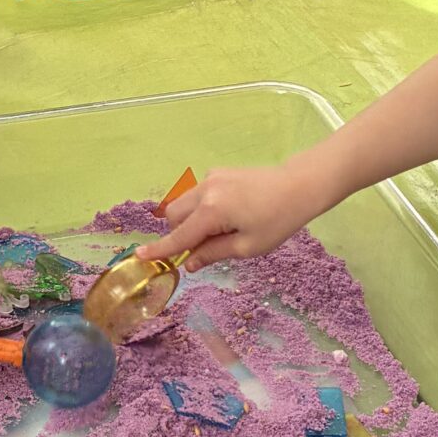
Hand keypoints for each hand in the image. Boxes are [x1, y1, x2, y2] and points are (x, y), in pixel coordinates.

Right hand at [138, 159, 322, 270]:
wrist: (299, 185)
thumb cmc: (278, 221)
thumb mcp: (247, 246)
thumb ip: (213, 253)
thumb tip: (189, 263)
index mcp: (212, 211)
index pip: (179, 236)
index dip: (160, 250)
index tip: (138, 257)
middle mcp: (205, 190)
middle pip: (173, 216)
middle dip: (179, 234)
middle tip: (203, 248)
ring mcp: (210, 177)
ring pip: (183, 203)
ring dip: (190, 221)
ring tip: (220, 231)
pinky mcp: (218, 173)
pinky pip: (197, 194)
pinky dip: (201, 208)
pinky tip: (228, 213)